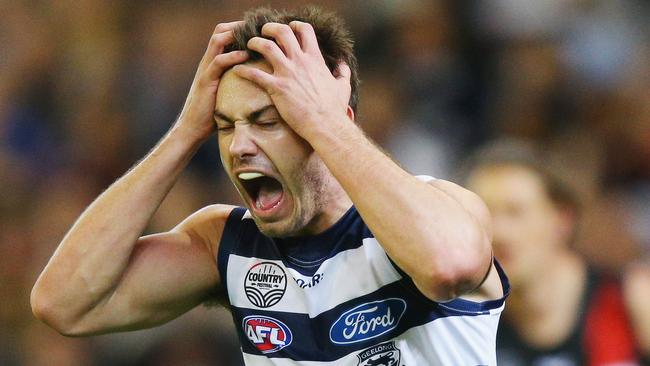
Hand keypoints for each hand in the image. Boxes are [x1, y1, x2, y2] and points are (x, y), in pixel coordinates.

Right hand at [176, 21, 248, 140]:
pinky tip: (246, 55)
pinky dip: (232, 56)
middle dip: (239, 26)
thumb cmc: (213, 114)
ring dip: (236, 35)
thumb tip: (262, 83)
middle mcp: (208, 62)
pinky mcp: (205, 81)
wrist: (192, 128)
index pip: (223, 34)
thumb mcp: (228, 92)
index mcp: (213, 63)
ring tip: (253, 36)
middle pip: (219, 31)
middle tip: (257, 28)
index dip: (239, 28)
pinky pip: (218, 62)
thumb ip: (238, 83)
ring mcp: (205, 70)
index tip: (258, 29)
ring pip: (217, 40)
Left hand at [232, 21, 351, 139]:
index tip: (289, 27)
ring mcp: (287, 73)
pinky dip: (243, 70)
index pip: (304, 30)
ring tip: (249, 45)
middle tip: (263, 32)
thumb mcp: (342, 87)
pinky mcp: (277, 88)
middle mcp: (300, 62)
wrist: (325, 125)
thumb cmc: (334, 109)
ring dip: (254, 43)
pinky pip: (255, 74)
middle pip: (282, 32)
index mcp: (315, 59)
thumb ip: (343, 73)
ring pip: (265, 46)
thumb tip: (343, 65)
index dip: (295, 25)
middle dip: (270, 28)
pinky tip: (237, 70)